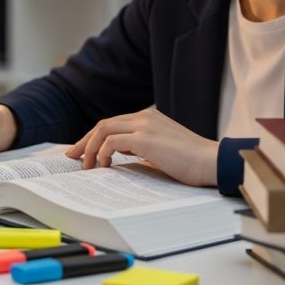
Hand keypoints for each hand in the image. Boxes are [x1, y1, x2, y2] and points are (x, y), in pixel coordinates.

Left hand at [64, 108, 218, 186]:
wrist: (211, 162)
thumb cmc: (191, 162)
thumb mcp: (162, 150)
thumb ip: (141, 147)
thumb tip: (118, 155)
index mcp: (149, 117)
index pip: (114, 123)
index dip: (94, 137)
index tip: (83, 152)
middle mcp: (145, 117)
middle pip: (104, 124)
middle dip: (85, 141)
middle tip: (73, 157)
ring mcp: (144, 126)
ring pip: (104, 129)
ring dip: (90, 148)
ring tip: (86, 166)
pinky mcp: (145, 139)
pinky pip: (111, 141)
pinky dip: (101, 153)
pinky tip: (102, 167)